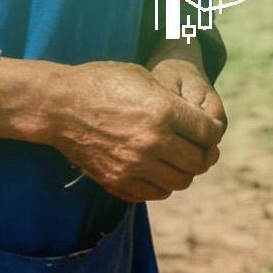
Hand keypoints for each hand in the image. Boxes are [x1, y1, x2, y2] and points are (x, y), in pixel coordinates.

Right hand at [50, 59, 224, 203]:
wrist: (59, 106)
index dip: (213, 131)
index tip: (208, 130)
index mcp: (163, 111)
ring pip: (179, 181)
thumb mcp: (144, 78)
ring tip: (178, 160)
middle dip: (204, 154)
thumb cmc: (102, 83)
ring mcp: (134, 165)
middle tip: (199, 148)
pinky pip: (154, 194)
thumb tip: (199, 122)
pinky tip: (157, 170)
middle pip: (198, 161)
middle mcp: (152, 142)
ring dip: (184, 171)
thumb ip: (175, 101)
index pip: (209, 132)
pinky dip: (162, 185)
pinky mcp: (117, 181)